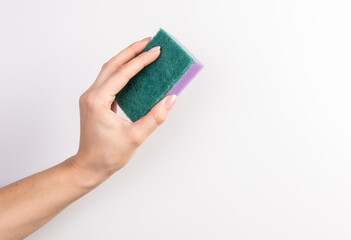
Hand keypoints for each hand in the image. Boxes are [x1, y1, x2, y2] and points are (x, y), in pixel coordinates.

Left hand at [71, 38, 176, 186]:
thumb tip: (171, 99)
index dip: (141, 61)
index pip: (123, 74)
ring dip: (125, 58)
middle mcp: (91, 95)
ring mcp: (91, 97)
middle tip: (150, 42)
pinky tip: (133, 69)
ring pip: (108, 69)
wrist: (89, 166)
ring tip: (142, 50)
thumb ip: (155, 117)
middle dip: (131, 51)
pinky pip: (108, 79)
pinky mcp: (94, 101)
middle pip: (112, 64)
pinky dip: (121, 70)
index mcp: (98, 101)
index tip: (156, 51)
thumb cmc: (108, 155)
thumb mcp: (136, 137)